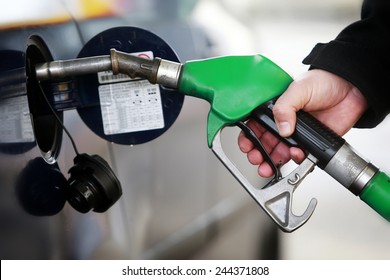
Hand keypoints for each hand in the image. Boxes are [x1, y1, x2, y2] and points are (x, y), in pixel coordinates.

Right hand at [238, 69, 367, 177]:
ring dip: (272, 161)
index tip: (246, 145)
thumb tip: (282, 128)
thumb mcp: (299, 88)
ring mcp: (296, 134)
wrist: (351, 88)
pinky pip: (298, 156)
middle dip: (257, 153)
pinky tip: (295, 155)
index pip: (255, 125)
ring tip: (268, 166)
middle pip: (264, 143)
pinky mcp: (310, 142)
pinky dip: (295, 159)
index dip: (248, 136)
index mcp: (275, 108)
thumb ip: (285, 107)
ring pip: (278, 152)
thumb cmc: (324, 81)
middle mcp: (283, 122)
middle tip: (256, 159)